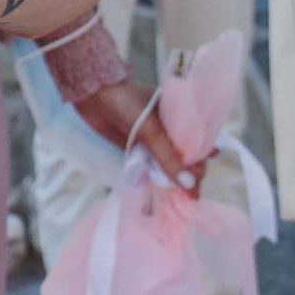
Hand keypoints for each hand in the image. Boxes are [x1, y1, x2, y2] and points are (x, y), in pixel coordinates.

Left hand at [71, 72, 199, 192]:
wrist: (94, 95)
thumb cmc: (127, 105)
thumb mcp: (152, 131)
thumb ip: (169, 158)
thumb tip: (189, 184)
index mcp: (180, 119)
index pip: (198, 145)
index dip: (200, 165)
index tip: (197, 185)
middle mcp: (169, 130)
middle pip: (185, 157)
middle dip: (189, 175)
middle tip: (190, 196)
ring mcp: (153, 140)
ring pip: (168, 164)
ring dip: (173, 179)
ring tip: (180, 198)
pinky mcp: (137, 148)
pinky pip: (151, 166)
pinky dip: (157, 178)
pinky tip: (163, 190)